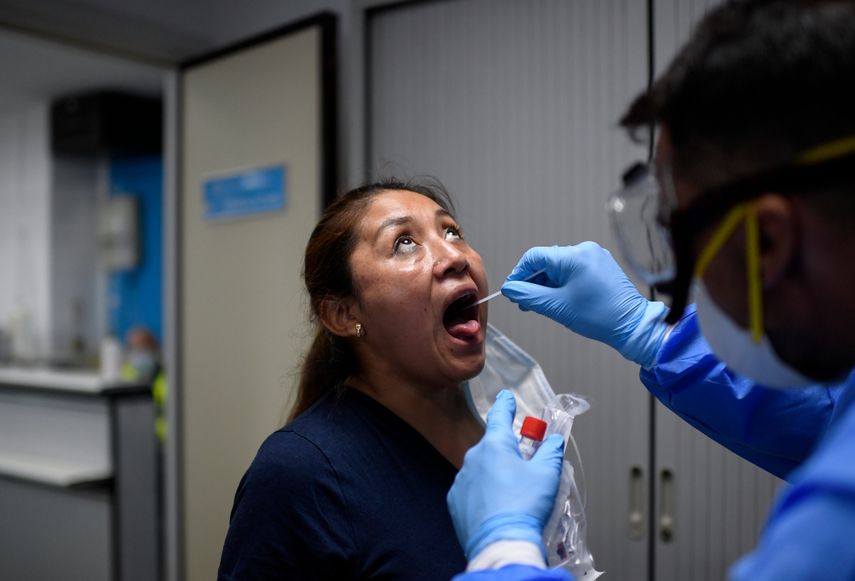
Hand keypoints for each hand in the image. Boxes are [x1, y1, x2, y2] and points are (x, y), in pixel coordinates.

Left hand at [448, 391, 563, 559]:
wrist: (500, 543)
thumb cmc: (524, 507)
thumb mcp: (547, 474)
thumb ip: (550, 452)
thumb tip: (552, 441)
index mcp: (495, 445)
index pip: (500, 416)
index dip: (505, 405)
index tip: (505, 397)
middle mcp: (473, 458)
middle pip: (493, 446)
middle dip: (508, 452)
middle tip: (525, 466)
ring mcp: (461, 480)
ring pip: (482, 469)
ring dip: (495, 475)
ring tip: (513, 495)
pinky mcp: (455, 501)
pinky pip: (472, 489)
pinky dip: (484, 493)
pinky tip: (497, 507)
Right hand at [501, 241, 668, 367]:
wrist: (633, 326)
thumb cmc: (599, 316)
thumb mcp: (556, 307)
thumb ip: (528, 296)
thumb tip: (509, 289)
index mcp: (574, 256)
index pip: (533, 257)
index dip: (519, 274)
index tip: (512, 291)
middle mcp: (585, 250)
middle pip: (546, 262)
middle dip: (533, 282)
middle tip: (525, 303)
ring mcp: (595, 257)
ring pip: (559, 268)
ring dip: (547, 285)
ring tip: (542, 305)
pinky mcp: (602, 267)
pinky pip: (574, 271)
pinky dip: (562, 284)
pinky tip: (559, 300)